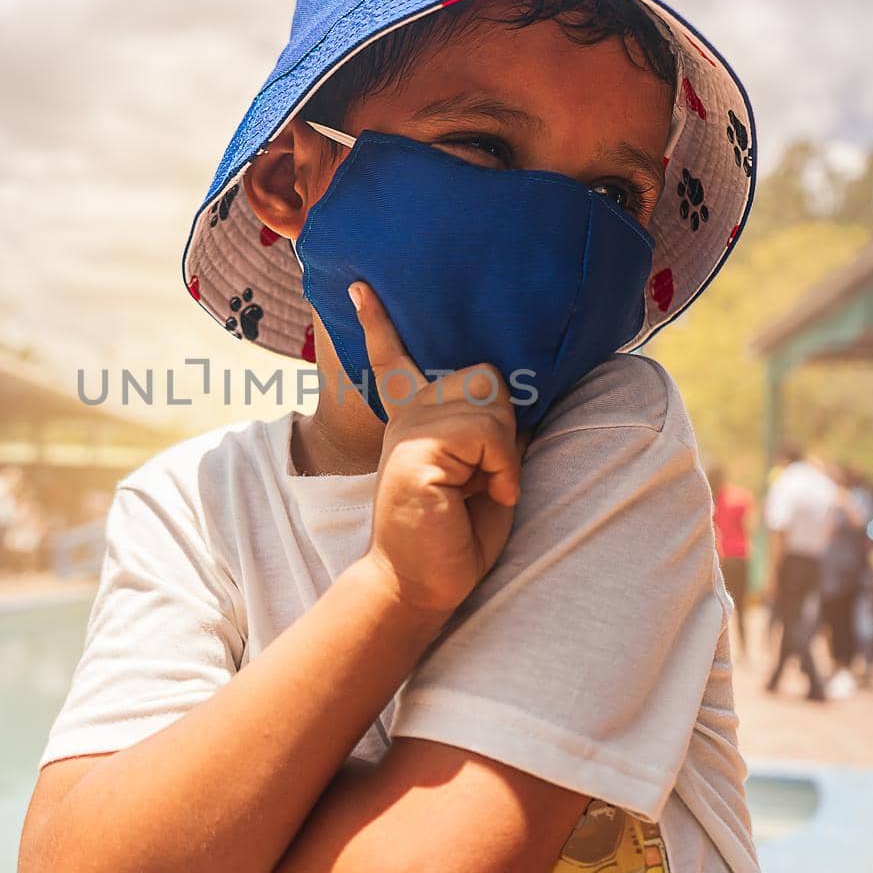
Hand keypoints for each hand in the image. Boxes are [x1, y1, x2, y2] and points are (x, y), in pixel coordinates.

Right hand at [350, 281, 522, 615]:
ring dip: (505, 453)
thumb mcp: (481, 469)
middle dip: (505, 424)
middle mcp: (407, 416)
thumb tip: (511, 393)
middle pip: (485, 376)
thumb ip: (487, 428)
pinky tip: (488, 494)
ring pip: (491, 403)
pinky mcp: (417, 450)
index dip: (377, 323)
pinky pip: (487, 435)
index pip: (394, 360)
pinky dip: (503, 468)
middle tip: (487, 474)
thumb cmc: (457, 532)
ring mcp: (408, 430)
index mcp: (415, 418)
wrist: (422, 585)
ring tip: (484, 489)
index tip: (361, 287)